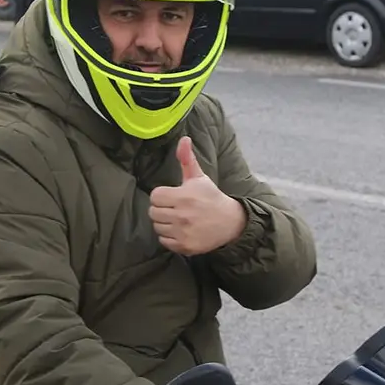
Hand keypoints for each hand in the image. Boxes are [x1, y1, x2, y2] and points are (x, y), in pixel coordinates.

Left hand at [149, 136, 245, 255]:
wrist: (230, 222)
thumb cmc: (210, 197)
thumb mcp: (199, 178)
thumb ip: (187, 159)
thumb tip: (184, 138)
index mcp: (183, 196)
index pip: (155, 196)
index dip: (163, 195)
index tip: (173, 196)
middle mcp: (182, 216)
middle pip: (153, 212)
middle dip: (162, 209)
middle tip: (174, 208)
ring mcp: (183, 233)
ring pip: (157, 227)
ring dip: (164, 223)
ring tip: (178, 219)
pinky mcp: (185, 246)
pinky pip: (164, 241)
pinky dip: (169, 237)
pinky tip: (180, 231)